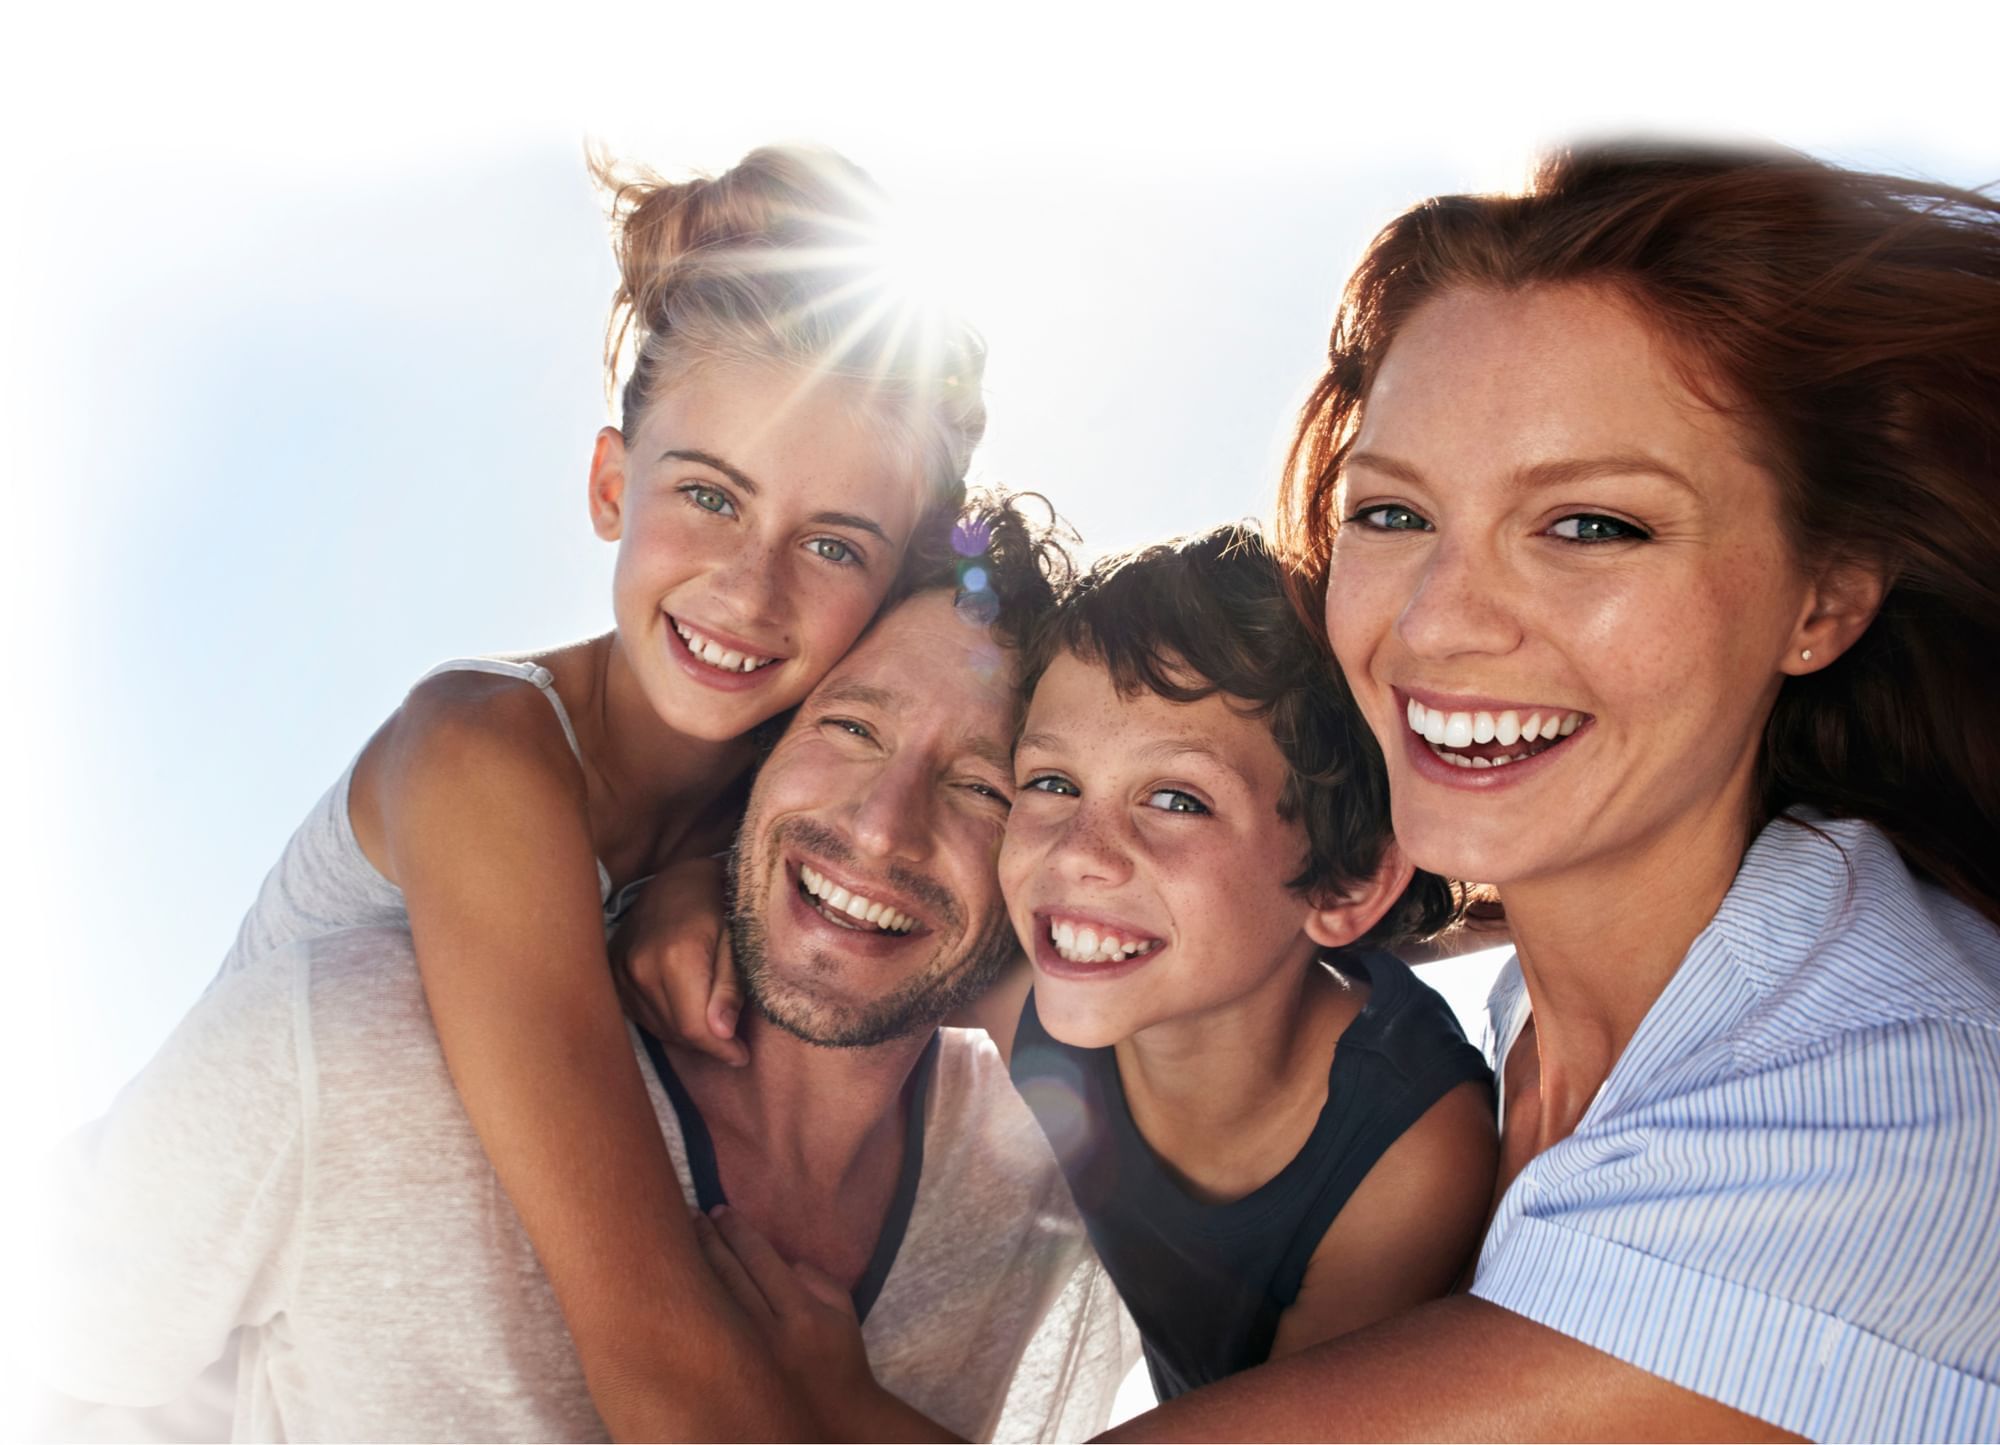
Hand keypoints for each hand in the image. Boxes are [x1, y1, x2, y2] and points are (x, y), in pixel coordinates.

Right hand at [608, 856, 747, 1065]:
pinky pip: (641, 1015)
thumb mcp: (737, 940)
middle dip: (708, 1043)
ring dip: (687, 1033)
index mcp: (676, 957)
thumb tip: (722, 1033)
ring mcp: (620, 972)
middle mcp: (640, 968)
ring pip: (658, 1027)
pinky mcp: (611, 975)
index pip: (695, 1027)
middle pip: (676, 1032)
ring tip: (711, 1020)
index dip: (721, 1049)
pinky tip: (684, 1007)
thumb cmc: (718, 904)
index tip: (742, 1057)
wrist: (677, 878)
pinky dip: (666, 1019)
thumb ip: (729, 987)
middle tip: (733, 1039)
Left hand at [693, 1206, 882, 1435]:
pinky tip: (675, 1292)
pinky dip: (690, 1311)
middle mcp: (772, 1334)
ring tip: (675, 1242)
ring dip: (692, 1268)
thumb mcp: (843, 1314)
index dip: (736, 1231)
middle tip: (687, 1216)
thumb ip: (817, 1278)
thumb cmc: (840, 1361)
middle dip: (707, 1241)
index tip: (718, 1210)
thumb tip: (781, 1258)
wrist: (837, 1425)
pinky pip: (705, 1338)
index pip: (759, 1259)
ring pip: (712, 1304)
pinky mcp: (732, 1381)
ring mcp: (747, 1361)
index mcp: (802, 1312)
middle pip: (728, 1276)